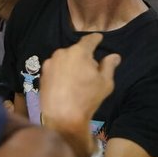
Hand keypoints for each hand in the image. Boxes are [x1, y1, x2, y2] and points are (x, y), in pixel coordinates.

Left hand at [39, 33, 120, 156]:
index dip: (96, 39)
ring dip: (71, 65)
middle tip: (90, 70)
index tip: (99, 38)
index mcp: (79, 52)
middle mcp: (62, 53)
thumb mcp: (105, 83)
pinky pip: (56, 68)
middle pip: (76, 51)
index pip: (89, 40)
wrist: (62, 117)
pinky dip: (61, 73)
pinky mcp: (42, 74)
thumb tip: (114, 56)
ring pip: (65, 59)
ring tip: (76, 81)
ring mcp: (50, 63)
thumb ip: (109, 66)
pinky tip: (66, 86)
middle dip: (84, 57)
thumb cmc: (87, 99)